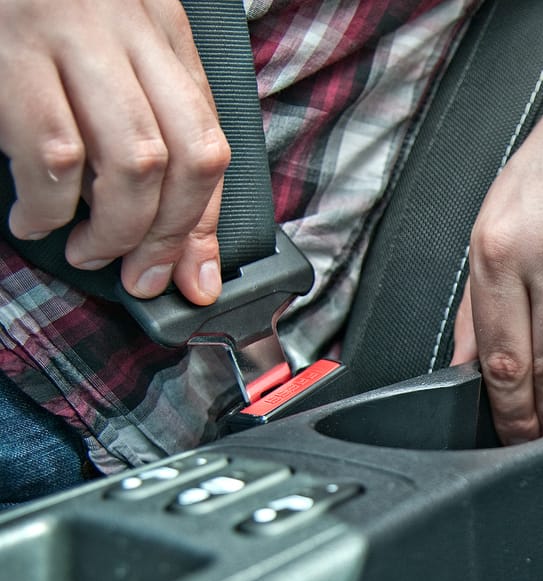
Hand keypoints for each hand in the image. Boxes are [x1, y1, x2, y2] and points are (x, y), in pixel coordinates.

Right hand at [0, 0, 229, 304]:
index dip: (205, 223)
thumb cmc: (34, 15)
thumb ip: (146, 125)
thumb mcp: (108, 52)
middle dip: (168, 236)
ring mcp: (73, 36)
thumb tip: (176, 241)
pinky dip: (51, 206)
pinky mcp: (11, 51)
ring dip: (116, 229)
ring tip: (88, 250)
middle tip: (138, 275)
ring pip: (135, 161)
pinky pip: (56, 153)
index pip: (210, 141)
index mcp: (162, 29)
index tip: (196, 279)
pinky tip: (36, 220)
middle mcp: (131, 29)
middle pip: (186, 156)